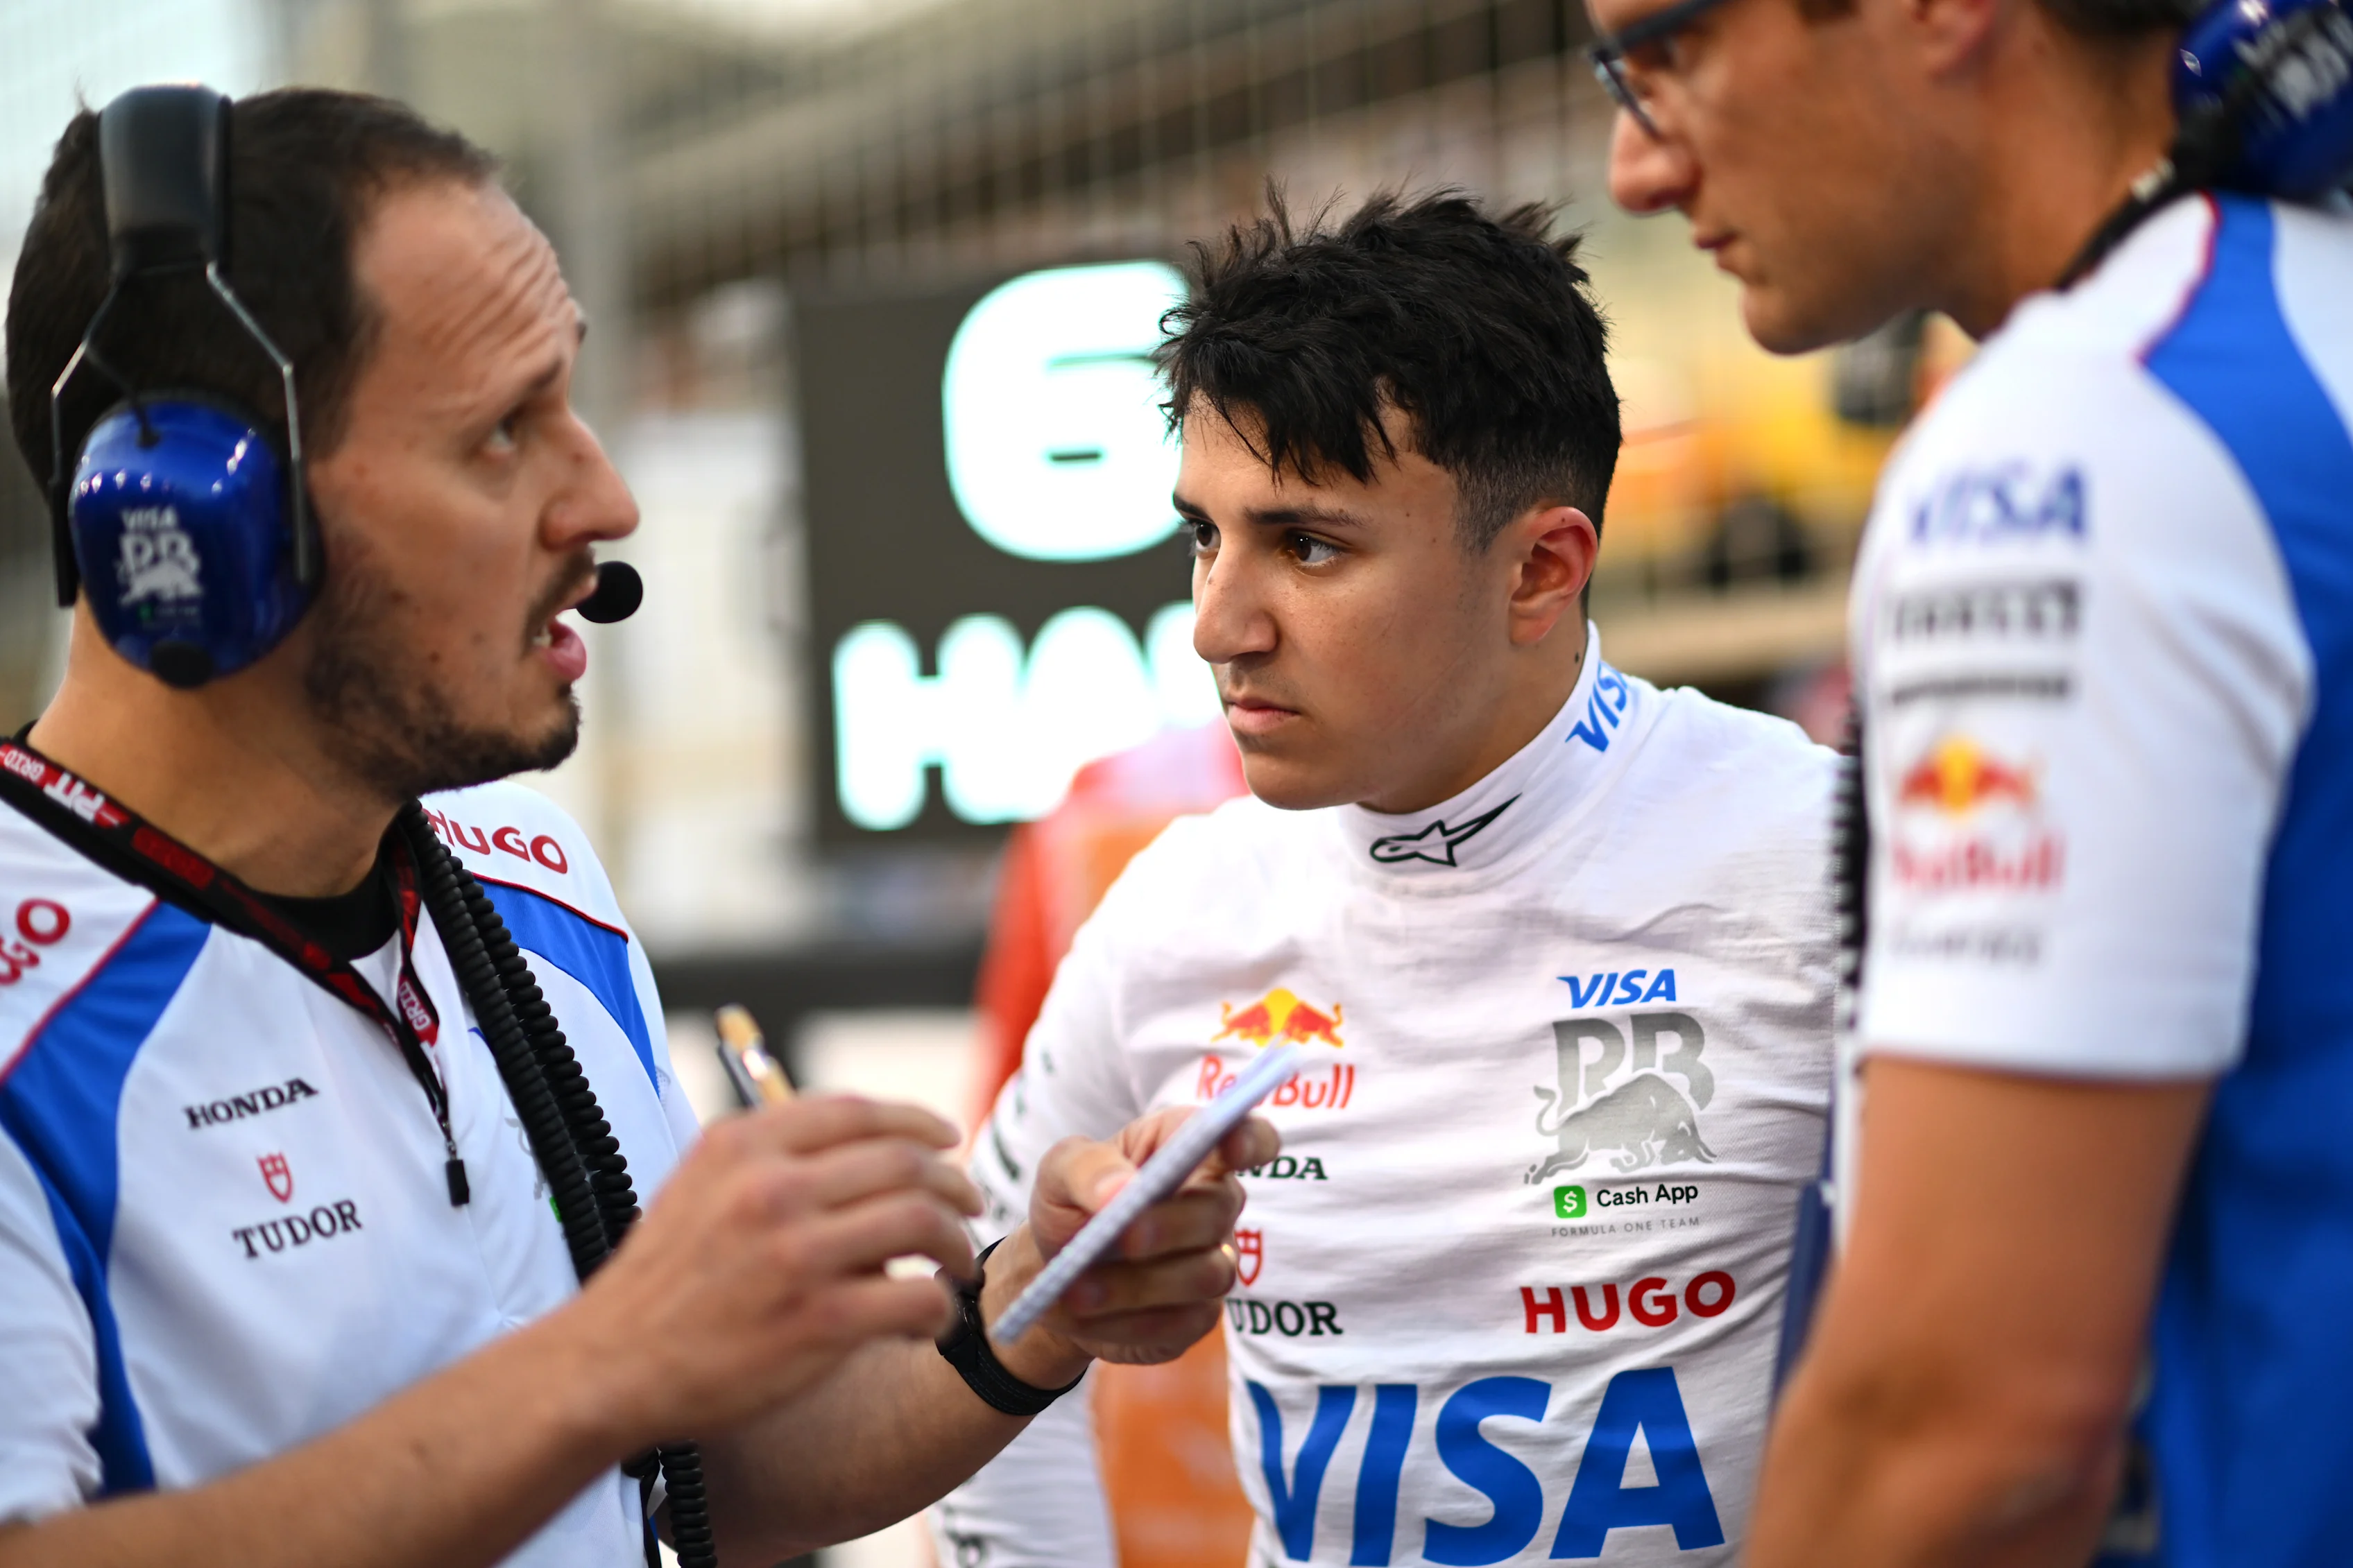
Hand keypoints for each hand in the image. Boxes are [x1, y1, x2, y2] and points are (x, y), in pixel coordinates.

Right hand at [566, 1095, 981, 1445]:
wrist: (608, 1367)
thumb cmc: (661, 1284)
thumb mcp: (699, 1186)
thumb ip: (771, 1157)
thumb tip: (865, 1148)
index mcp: (743, 1145)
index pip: (858, 1111)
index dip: (917, 1122)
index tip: (945, 1141)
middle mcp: (772, 1188)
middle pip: (904, 1160)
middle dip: (952, 1183)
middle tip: (968, 1206)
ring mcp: (797, 1254)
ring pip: (922, 1220)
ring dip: (955, 1242)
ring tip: (957, 1266)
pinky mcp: (819, 1321)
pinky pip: (917, 1298)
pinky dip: (939, 1309)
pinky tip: (928, 1321)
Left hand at [982, 1108, 1278, 1384]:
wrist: (1054, 1273)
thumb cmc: (1071, 1204)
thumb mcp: (1060, 1171)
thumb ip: (1088, 1168)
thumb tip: (1123, 1190)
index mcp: (1187, 1149)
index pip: (1248, 1137)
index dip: (1249, 1138)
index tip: (1230, 1145)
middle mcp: (1213, 1203)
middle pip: (1221, 1209)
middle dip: (1171, 1224)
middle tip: (1122, 1236)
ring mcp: (1212, 1262)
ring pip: (1206, 1274)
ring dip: (1138, 1284)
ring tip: (1077, 1289)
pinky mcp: (1197, 1316)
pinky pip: (1181, 1323)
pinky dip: (1128, 1321)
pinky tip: (1086, 1316)